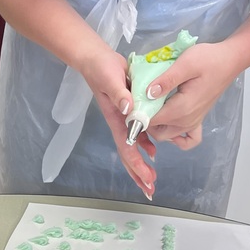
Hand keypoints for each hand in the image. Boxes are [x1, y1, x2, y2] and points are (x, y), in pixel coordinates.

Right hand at [81, 47, 157, 198]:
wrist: (96, 59)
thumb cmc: (101, 68)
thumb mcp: (110, 79)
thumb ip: (120, 94)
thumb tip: (130, 109)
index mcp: (116, 119)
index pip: (127, 148)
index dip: (137, 165)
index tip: (148, 179)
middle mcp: (120, 123)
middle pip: (129, 154)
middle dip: (139, 174)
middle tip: (150, 191)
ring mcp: (125, 118)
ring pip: (135, 147)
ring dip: (142, 163)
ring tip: (152, 179)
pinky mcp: (131, 110)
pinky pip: (140, 133)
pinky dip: (147, 144)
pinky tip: (154, 151)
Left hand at [143, 42, 241, 148]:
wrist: (229, 61)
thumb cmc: (208, 59)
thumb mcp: (185, 63)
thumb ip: (165, 80)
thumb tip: (147, 94)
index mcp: (181, 108)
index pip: (151, 121)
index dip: (137, 114)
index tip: (130, 103)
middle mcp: (187, 121)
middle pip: (157, 132)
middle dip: (144, 122)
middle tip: (138, 104)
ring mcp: (193, 122)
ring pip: (168, 136)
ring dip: (157, 128)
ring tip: (150, 109)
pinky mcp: (197, 120)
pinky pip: (187, 139)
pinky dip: (177, 138)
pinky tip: (169, 124)